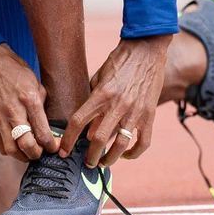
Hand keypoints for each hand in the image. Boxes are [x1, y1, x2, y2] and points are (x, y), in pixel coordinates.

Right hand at [0, 44, 59, 161]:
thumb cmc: (15, 71)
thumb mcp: (35, 83)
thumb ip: (41, 105)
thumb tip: (48, 126)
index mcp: (29, 100)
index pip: (43, 133)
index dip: (52, 146)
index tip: (55, 147)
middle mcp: (14, 111)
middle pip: (27, 146)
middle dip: (38, 154)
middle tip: (42, 151)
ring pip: (12, 149)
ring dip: (23, 155)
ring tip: (29, 151)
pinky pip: (0, 144)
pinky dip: (10, 149)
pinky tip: (16, 144)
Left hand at [59, 36, 170, 167]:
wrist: (146, 50)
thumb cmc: (119, 61)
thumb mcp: (100, 77)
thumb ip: (93, 102)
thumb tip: (88, 128)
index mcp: (101, 94)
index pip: (79, 121)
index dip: (69, 139)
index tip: (63, 151)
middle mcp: (117, 105)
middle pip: (98, 139)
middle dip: (90, 156)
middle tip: (86, 163)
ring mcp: (135, 112)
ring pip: (121, 145)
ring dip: (110, 159)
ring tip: (103, 164)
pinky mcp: (150, 115)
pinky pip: (143, 142)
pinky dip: (134, 154)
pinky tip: (126, 156)